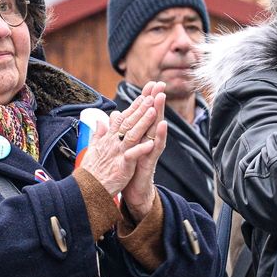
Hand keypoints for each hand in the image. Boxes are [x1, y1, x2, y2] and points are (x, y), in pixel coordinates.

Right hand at [79, 94, 157, 195]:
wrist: (87, 189)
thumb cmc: (91, 171)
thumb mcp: (94, 148)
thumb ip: (98, 134)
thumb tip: (100, 121)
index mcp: (108, 139)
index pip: (122, 119)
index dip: (133, 107)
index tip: (143, 96)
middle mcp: (113, 143)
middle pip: (128, 122)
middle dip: (140, 108)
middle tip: (152, 96)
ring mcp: (118, 154)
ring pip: (132, 134)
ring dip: (143, 122)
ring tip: (153, 111)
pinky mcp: (121, 167)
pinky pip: (132, 156)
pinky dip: (141, 149)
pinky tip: (150, 143)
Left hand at [121, 82, 167, 221]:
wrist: (134, 193)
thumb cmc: (129, 170)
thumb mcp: (122, 148)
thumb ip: (118, 132)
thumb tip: (113, 116)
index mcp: (138, 136)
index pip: (142, 114)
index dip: (145, 99)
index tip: (148, 83)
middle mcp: (147, 140)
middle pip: (152, 117)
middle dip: (155, 100)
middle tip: (160, 84)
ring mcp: (150, 150)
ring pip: (156, 128)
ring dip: (159, 112)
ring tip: (161, 97)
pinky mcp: (151, 161)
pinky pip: (156, 147)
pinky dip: (160, 136)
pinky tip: (163, 125)